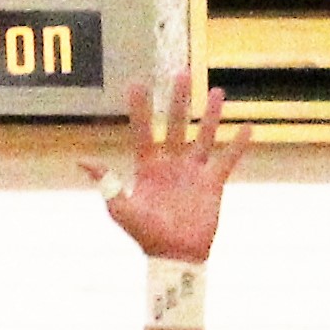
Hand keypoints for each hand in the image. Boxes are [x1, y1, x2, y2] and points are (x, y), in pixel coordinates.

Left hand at [85, 73, 245, 265]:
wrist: (174, 257)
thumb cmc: (145, 234)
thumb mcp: (120, 209)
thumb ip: (106, 183)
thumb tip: (82, 162)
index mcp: (148, 167)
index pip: (143, 131)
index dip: (140, 108)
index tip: (138, 83)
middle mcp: (171, 164)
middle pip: (175, 124)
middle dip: (178, 99)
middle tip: (182, 73)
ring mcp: (193, 172)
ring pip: (203, 136)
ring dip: (210, 115)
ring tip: (217, 92)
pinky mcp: (213, 184)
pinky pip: (227, 160)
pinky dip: (238, 145)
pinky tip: (247, 127)